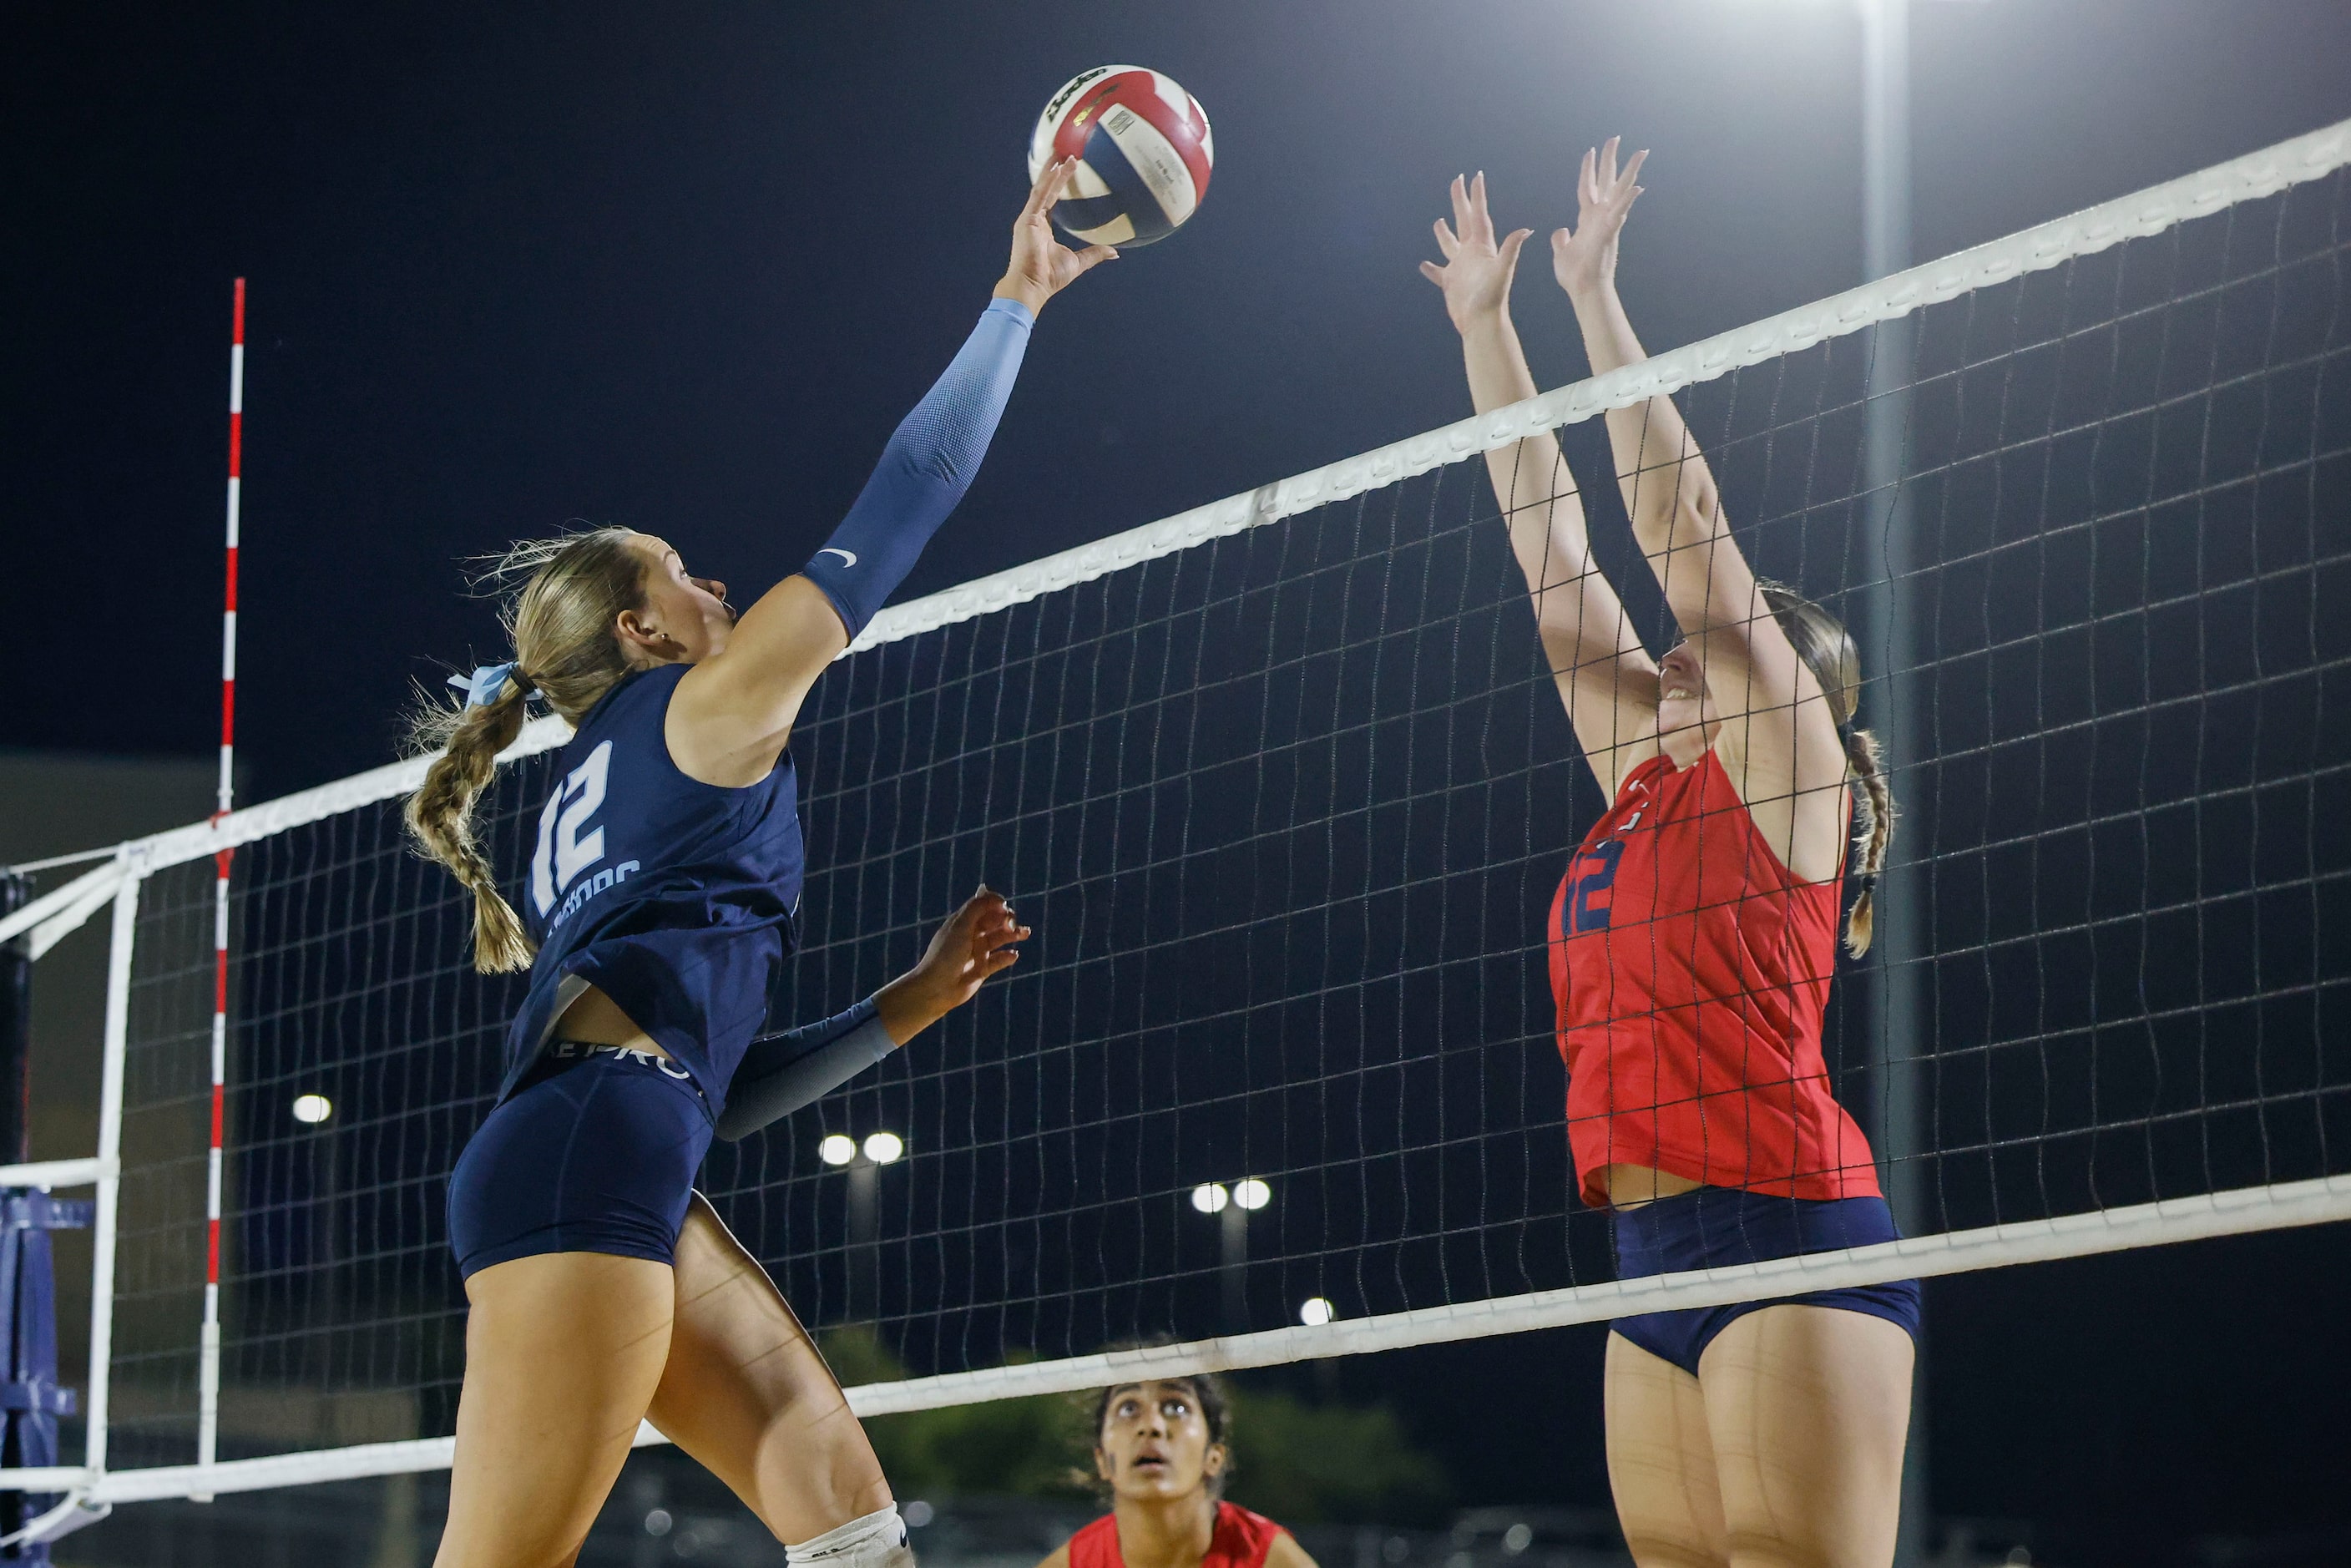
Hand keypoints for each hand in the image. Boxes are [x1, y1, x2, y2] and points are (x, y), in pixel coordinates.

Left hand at [875, 885, 1029, 1041]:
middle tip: (1011, 925)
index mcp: (963, 921)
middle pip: (995, 920)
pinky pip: (999, 960)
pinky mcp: (983, 969)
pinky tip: (1013, 955)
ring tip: (1025, 934)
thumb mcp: (960, 925)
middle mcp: (971, 934)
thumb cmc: (946, 954)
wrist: (937, 987)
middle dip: (1007, 918)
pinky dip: (1007, 957)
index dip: (996, 903)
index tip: (1003, 907)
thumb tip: (998, 897)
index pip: (984, 905)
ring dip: (1013, 934)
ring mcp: (977, 952)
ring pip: (1000, 939)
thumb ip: (978, 907)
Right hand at [995, 158, 1119, 314]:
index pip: (1052, 200)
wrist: (1032, 286)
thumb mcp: (1079, 263)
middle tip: (1068, 154)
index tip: (1070, 170)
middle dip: (1056, 172)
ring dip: (1052, 171)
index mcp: (1044, 228)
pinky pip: (1039, 196)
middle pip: (1046, 190)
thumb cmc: (1050, 278)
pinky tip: (1055, 168)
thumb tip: (1115, 253)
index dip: (1060, 185)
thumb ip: (1095, 254)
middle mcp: (1035, 220)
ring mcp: (1029, 218)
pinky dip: (1047, 182)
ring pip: (1042, 188)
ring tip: (1062, 153)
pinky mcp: (1027, 220)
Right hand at [1419, 172, 1532, 333]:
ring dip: (1444, 233)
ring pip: (1450, 244)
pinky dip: (1431, 269)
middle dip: (1460, 201)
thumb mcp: (1502, 270)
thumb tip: (1525, 230)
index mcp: (1483, 247)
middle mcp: (1471, 253)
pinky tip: (1423, 265)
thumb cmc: (1492, 298)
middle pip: (1464, 221)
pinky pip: (1438, 273)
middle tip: (1456, 181)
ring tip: (1438, 221)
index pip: (1479, 215)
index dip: (1477, 196)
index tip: (1475, 176)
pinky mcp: (1450, 283)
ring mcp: (1460, 268)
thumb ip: (1511, 249)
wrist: (1482, 322)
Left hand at [1551, 137, 1645, 304]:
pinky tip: (1638, 188)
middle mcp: (1600, 216)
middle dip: (1610, 159)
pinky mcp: (1610, 231)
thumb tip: (1560, 231)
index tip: (1590, 151)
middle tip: (1615, 137)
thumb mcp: (1561, 251)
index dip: (1588, 170)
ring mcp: (1607, 222)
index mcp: (1587, 219)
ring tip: (1641, 152)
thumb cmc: (1574, 275)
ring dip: (1630, 171)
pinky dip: (1627, 201)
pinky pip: (1620, 213)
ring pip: (1621, 191)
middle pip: (1607, 181)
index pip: (1587, 187)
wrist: (1583, 289)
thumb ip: (1561, 239)